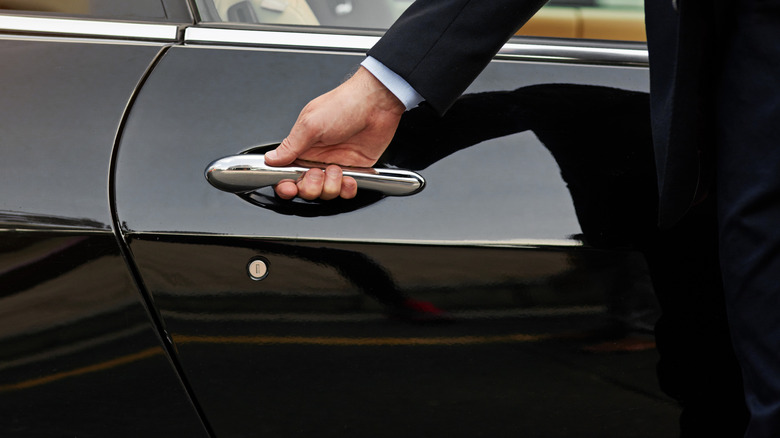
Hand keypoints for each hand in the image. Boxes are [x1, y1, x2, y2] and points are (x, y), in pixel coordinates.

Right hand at [265, 66, 404, 199]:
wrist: (377, 103)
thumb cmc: (344, 104)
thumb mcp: (311, 124)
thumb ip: (290, 146)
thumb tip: (270, 159)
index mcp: (303, 147)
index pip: (286, 174)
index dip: (286, 186)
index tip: (290, 188)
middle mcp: (318, 159)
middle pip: (306, 189)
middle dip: (310, 187)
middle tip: (317, 173)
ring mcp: (337, 165)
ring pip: (327, 193)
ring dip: (331, 185)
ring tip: (336, 169)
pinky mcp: (355, 170)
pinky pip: (347, 191)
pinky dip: (348, 189)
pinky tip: (350, 177)